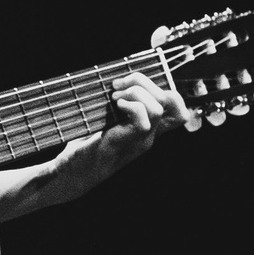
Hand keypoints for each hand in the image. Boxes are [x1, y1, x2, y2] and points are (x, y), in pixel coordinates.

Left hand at [0, 72, 195, 221]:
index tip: (137, 83)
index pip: (179, 110)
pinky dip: (130, 106)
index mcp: (149, 130)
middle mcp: (149, 135)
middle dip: (146, 82)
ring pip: (157, 108)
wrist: (74, 173)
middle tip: (119, 85)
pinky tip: (115, 107)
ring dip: (135, 93)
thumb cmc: (87, 145)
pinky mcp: (125, 142)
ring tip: (114, 97)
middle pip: (170, 102)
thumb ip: (119, 107)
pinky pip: (143, 120)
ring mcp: (139, 140)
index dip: (167, 90)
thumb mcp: (107, 122)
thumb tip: (117, 81)